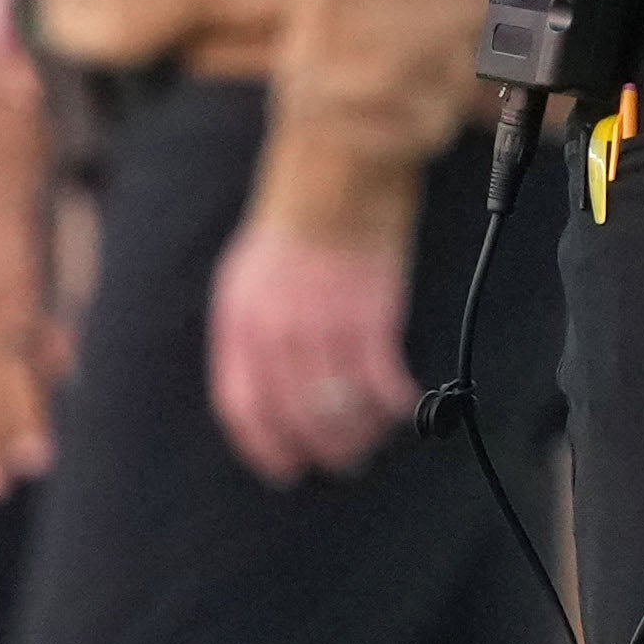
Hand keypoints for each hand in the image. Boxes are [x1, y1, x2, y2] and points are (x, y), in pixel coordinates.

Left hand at [208, 221, 415, 485]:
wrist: (336, 173)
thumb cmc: (291, 227)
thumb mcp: (244, 278)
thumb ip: (246, 336)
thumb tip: (260, 395)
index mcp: (240, 322)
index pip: (243, 407)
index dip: (264, 448)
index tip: (286, 470)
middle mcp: (277, 330)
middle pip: (296, 416)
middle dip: (321, 450)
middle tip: (343, 462)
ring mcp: (324, 323)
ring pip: (340, 406)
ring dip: (360, 434)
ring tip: (373, 439)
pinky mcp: (370, 313)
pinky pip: (381, 380)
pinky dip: (394, 403)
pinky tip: (404, 408)